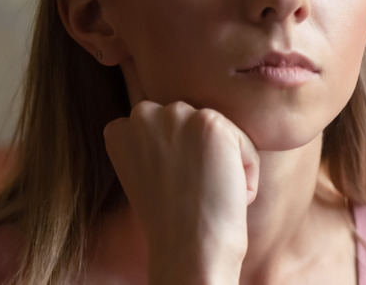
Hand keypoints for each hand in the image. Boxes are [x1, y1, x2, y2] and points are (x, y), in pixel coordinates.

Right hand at [104, 100, 259, 283]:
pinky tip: (224, 193)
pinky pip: (244, 142)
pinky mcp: (209, 123)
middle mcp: (142, 115)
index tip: (174, 189)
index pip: (167, 127)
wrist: (188, 250)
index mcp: (119, 129)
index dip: (179, 162)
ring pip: (220, 132)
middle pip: (194, 124)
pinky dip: (246, 172)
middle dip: (201, 158)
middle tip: (191, 193)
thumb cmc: (174, 222)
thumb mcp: (147, 174)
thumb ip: (155, 143)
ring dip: (223, 163)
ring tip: (206, 193)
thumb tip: (184, 131)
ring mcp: (175, 116)